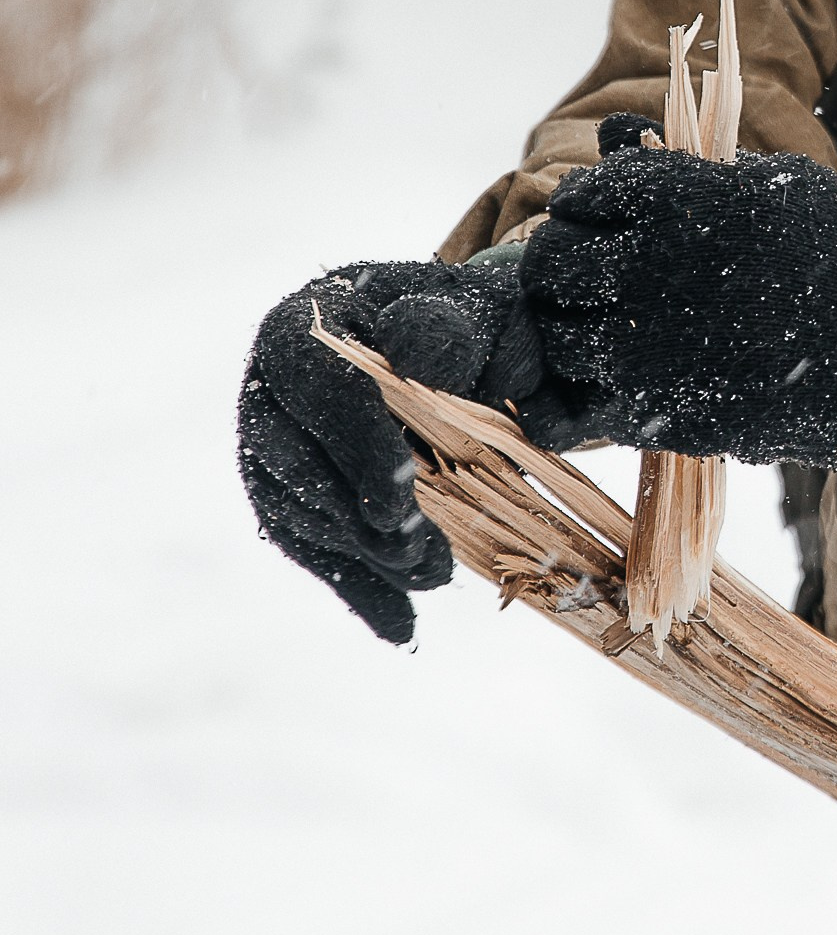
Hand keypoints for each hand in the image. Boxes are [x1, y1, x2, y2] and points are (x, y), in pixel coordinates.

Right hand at [237, 254, 582, 642]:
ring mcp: (274, 450)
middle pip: (290, 461)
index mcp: (302, 328)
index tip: (403, 486)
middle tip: (417, 547)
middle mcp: (270, 391)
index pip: (313, 386)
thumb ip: (442, 326)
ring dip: (362, 555)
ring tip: (431, 574)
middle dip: (354, 513)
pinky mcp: (294, 501)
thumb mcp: (468, 309)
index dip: (353, 440)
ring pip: (298, 515)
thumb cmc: (462, 322)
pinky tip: (399, 626)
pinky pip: (314, 551)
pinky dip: (359, 589)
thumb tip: (409, 354)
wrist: (458, 344)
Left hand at [521, 147, 836, 474]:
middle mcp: (652, 264)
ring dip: (567, 337)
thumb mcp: (768, 184)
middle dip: (562, 275)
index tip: (606, 231)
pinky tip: (604, 389)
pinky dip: (567, 400)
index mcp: (680, 197)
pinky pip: (572, 409)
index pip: (580, 199)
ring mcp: (651, 343)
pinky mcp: (664, 414)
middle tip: (593, 289)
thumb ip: (680, 165)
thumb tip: (611, 131)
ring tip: (608, 339)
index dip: (584, 215)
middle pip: (552, 268)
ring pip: (554, 340)